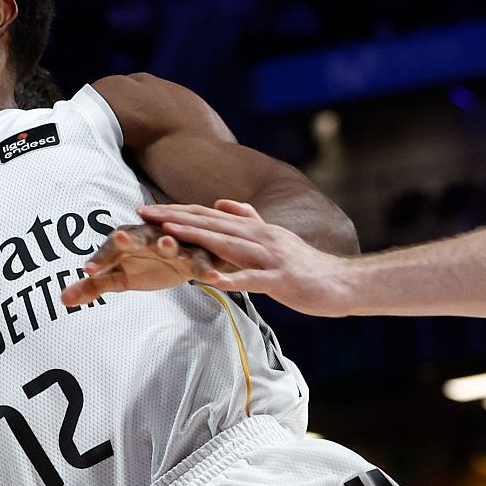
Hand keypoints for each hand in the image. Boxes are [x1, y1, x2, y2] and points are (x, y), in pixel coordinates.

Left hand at [59, 222, 226, 305]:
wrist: (182, 259)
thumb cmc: (146, 264)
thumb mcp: (120, 278)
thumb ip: (93, 287)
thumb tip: (63, 299)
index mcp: (128, 240)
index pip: (110, 249)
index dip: (100, 258)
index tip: (88, 270)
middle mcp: (149, 238)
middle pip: (139, 237)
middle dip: (131, 238)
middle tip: (120, 237)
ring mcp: (174, 246)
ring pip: (172, 244)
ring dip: (169, 244)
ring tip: (167, 244)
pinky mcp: (195, 258)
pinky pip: (200, 264)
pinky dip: (205, 270)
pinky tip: (210, 278)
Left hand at [129, 200, 356, 315]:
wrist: (343, 282)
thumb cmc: (304, 264)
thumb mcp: (273, 237)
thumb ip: (248, 219)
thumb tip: (221, 202)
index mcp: (254, 228)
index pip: (207, 215)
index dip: (176, 210)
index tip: (146, 209)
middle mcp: (259, 236)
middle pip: (210, 224)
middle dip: (174, 218)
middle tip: (142, 214)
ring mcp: (269, 257)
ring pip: (226, 245)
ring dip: (196, 238)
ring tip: (167, 234)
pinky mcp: (280, 280)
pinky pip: (252, 279)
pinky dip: (231, 279)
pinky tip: (210, 280)